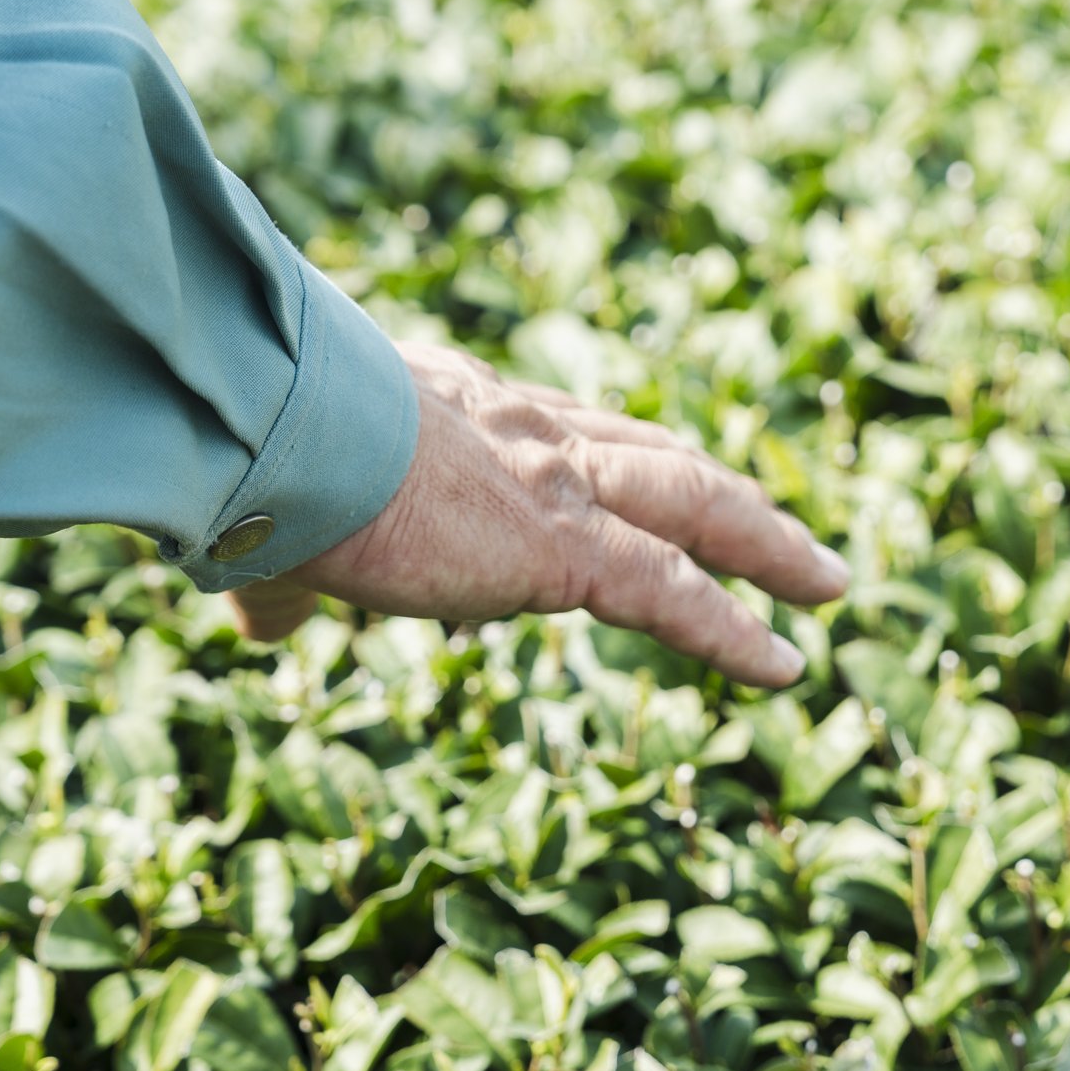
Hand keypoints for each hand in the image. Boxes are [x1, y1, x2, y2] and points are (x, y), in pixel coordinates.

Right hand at [226, 342, 847, 684]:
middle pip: (648, 454)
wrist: (266, 429)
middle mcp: (520, 426)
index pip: (548, 433)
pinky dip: (735, 630)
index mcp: (451, 406)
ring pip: (694, 506)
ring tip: (826, 582)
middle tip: (772, 522)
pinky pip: (675, 594)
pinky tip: (785, 663)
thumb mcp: (268, 514)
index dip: (595, 459)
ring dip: (767, 544)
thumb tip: (257, 610)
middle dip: (714, 488)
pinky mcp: (565, 548)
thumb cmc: (243, 461)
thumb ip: (282, 570)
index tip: (626, 481)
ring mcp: (554, 482)